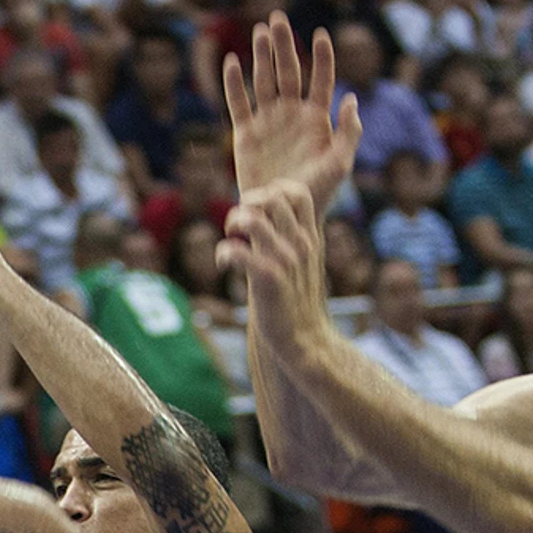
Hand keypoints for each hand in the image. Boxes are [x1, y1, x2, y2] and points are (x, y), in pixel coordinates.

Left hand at [219, 181, 335, 365]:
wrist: (305, 340)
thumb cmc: (296, 302)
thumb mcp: (302, 263)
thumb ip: (289, 240)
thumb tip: (264, 221)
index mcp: (309, 238)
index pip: (297, 193)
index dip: (272, 192)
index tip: (259, 211)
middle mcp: (299, 244)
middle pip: (271, 197)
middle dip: (247, 204)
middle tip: (240, 226)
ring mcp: (285, 260)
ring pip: (252, 218)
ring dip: (233, 223)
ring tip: (232, 240)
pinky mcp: (268, 279)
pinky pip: (236, 250)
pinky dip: (223, 253)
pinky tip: (224, 265)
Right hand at [224, 12, 362, 216]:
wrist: (282, 218)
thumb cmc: (315, 196)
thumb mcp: (339, 166)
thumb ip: (348, 133)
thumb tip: (351, 98)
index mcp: (316, 120)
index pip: (320, 80)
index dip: (322, 58)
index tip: (321, 36)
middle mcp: (291, 115)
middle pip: (288, 72)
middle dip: (283, 45)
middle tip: (277, 19)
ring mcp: (268, 123)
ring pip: (263, 81)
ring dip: (261, 56)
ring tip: (260, 32)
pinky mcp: (245, 135)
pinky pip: (238, 104)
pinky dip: (233, 83)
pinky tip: (232, 61)